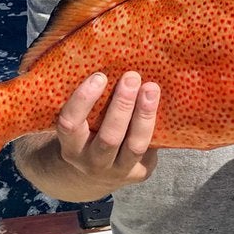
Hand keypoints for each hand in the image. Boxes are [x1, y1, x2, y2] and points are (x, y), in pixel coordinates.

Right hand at [55, 71, 159, 193]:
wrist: (94, 173)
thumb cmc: (87, 132)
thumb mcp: (80, 123)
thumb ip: (89, 103)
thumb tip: (109, 59)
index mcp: (71, 147)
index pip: (70, 125)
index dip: (83, 101)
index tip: (99, 76)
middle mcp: (91, 163)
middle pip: (109, 137)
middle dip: (122, 105)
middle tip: (132, 77)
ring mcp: (117, 171)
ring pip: (134, 146)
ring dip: (144, 115)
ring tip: (151, 88)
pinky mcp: (139, 173)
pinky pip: (150, 150)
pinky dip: (156, 127)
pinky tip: (163, 104)